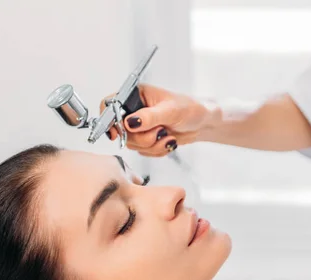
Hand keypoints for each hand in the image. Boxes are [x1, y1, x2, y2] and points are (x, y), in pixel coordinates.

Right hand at [100, 84, 215, 156]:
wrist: (202, 123)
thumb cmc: (189, 108)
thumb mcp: (170, 110)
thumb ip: (149, 116)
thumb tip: (130, 122)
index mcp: (135, 95)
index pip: (110, 105)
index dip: (109, 120)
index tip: (116, 133)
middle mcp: (134, 111)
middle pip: (121, 131)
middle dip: (142, 137)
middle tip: (160, 131)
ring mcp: (138, 126)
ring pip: (132, 144)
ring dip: (152, 145)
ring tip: (167, 135)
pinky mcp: (145, 139)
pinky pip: (143, 152)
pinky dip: (157, 150)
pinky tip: (168, 141)